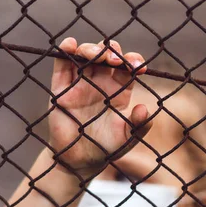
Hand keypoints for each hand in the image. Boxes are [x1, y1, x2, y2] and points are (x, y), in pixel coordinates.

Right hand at [48, 38, 151, 175]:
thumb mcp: (127, 139)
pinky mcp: (61, 89)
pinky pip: (62, 65)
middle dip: (112, 51)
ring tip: (96, 55)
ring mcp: (80, 84)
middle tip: (115, 59)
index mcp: (119, 91)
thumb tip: (144, 109)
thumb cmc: (107, 149)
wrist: (80, 161)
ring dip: (91, 49)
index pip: (127, 68)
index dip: (133, 61)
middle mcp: (100, 83)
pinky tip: (70, 45)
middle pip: (107, 56)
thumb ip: (139, 126)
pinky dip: (65, 51)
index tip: (138, 67)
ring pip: (86, 56)